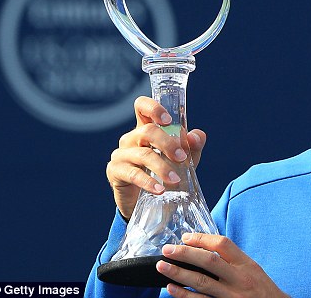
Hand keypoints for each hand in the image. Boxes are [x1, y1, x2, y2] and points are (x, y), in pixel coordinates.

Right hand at [106, 96, 205, 218]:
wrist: (149, 202)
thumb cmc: (166, 173)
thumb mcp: (184, 159)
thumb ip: (192, 146)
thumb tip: (196, 136)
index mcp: (146, 128)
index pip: (142, 107)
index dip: (153, 108)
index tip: (168, 120)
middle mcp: (131, 138)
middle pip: (147, 131)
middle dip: (167, 143)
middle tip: (182, 157)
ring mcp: (121, 154)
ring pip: (143, 154)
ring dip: (162, 167)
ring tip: (175, 179)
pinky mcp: (115, 171)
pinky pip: (133, 174)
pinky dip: (148, 182)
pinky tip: (160, 190)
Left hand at [156, 233, 288, 297]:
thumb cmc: (261, 289)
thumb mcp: (252, 268)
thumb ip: (232, 259)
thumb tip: (204, 247)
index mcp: (246, 264)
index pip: (223, 245)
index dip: (202, 238)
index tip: (185, 237)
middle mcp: (239, 279)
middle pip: (209, 261)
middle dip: (185, 253)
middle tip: (167, 249)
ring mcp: (230, 296)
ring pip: (201, 282)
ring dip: (179, 273)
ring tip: (162, 266)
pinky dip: (184, 296)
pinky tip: (171, 289)